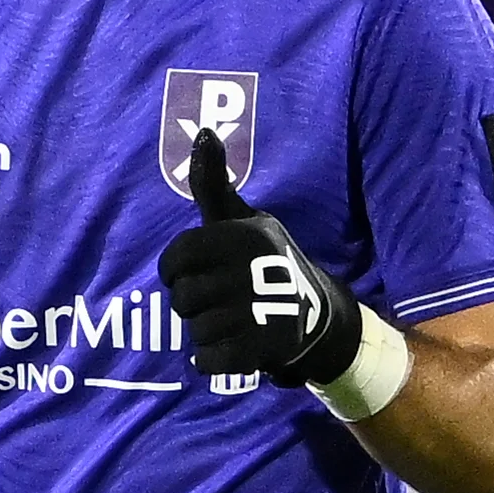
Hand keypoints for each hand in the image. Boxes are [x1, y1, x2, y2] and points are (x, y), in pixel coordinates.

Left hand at [158, 129, 362, 384]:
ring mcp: (261, 311)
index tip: (192, 273)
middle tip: (220, 301)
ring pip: (196, 332)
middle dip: (194, 305)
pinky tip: (230, 348)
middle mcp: (254, 270)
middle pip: (182, 299)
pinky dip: (212, 360)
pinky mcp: (266, 348)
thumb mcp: (241, 220)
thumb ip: (213, 184)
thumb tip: (203, 131)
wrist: (318, 316)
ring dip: (206, 333)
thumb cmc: (263, 262)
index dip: (175, 270)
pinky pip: (210, 361)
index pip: (176, 258)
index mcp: (245, 237)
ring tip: (232, 322)